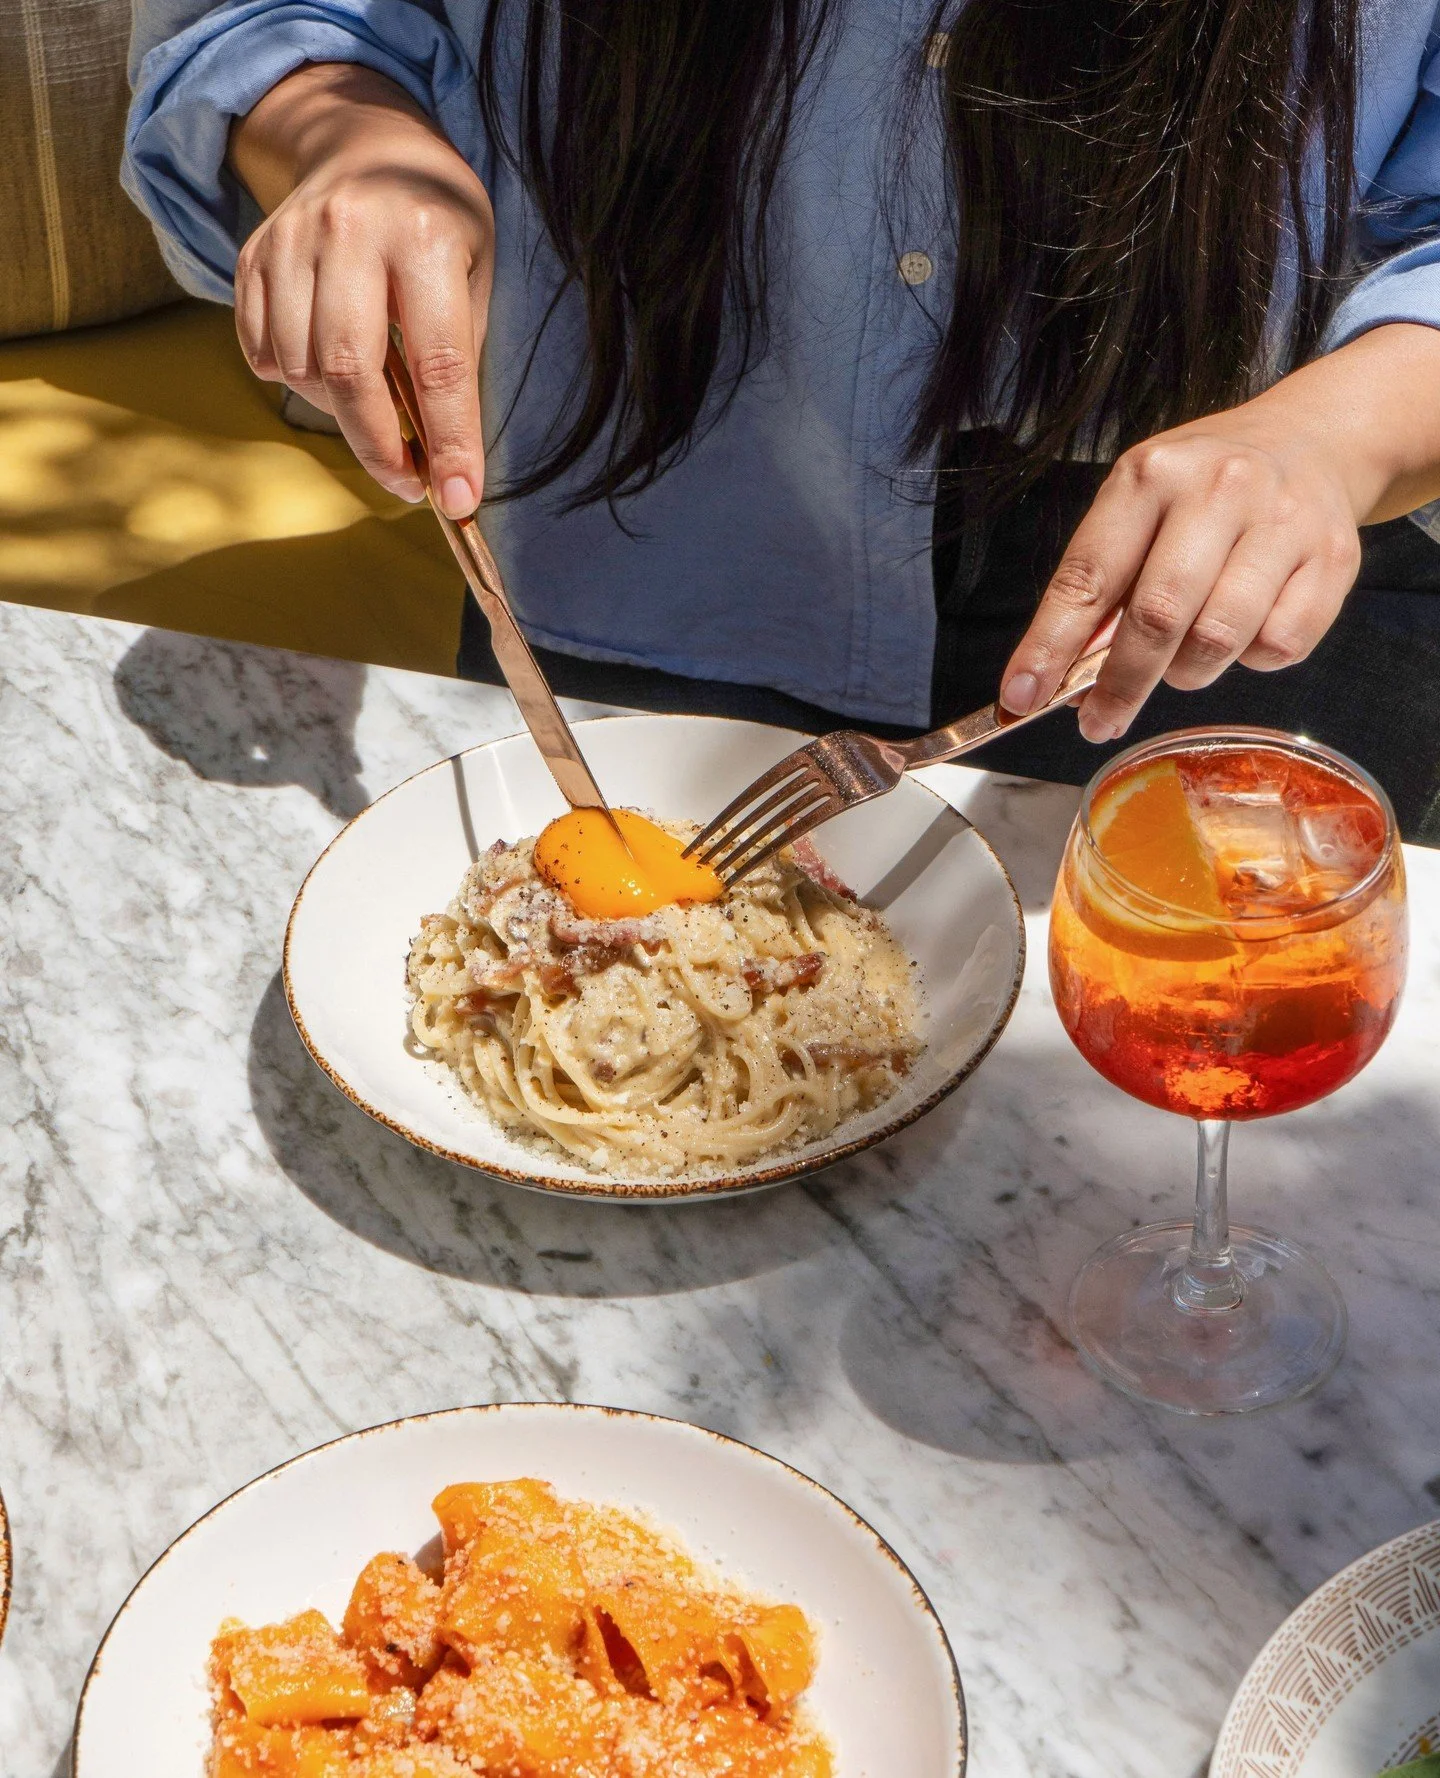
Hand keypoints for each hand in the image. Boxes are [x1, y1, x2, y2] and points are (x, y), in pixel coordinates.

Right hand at [230, 65, 493, 516]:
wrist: (362, 144)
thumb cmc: (437, 223)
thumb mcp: (476, 273)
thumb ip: (458, 361)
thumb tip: (449, 465)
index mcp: (424, 234)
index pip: (437, 364)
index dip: (449, 441)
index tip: (458, 498)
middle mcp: (349, 230)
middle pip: (351, 372)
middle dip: (380, 447)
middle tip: (407, 482)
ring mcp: (289, 241)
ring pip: (300, 369)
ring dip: (340, 414)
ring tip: (375, 409)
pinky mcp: (251, 258)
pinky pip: (262, 354)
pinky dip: (297, 383)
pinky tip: (331, 370)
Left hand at [998, 324, 1439, 740]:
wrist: (1312, 440)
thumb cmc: (1203, 491)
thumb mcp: (1139, 508)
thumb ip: (1104, 584)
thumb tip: (1063, 674)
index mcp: (1150, 475)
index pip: (1087, 576)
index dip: (1050, 645)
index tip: (1022, 696)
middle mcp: (1218, 489)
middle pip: (1157, 617)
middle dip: (1120, 684)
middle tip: (1099, 723)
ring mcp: (1282, 522)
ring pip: (1218, 640)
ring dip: (1188, 674)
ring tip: (1182, 662)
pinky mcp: (1332, 558)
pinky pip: (1278, 646)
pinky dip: (1251, 659)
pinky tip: (1246, 632)